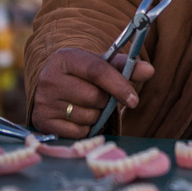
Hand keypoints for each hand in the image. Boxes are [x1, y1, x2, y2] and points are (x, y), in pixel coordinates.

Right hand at [30, 47, 154, 138]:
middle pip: (94, 97)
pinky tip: (77, 117)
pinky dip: (85, 128)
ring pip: (87, 116)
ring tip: (86, 106)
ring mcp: (43, 101)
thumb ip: (126, 68)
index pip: (97, 71)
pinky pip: (77, 132)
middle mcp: (49, 78)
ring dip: (95, 115)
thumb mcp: (102, 66)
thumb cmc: (83, 76)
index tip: (134, 100)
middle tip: (99, 97)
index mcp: (66, 58)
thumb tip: (150, 70)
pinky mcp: (42, 121)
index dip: (119, 86)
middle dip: (104, 101)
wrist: (54, 87)